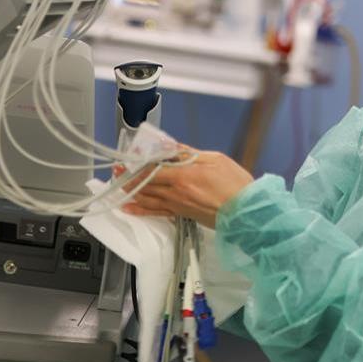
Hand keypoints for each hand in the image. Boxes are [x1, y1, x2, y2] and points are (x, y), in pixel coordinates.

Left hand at [118, 145, 253, 228]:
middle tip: (115, 171)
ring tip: (118, 185)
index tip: (125, 160)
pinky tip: (129, 208)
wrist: (247, 213)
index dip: (135, 166)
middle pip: (145, 184)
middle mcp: (176, 192)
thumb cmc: (235, 185)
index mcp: (184, 175)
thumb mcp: (215, 159)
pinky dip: (140, 210)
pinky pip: (156, 212)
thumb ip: (189, 153)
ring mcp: (177, 205)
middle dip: (128, 177)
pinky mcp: (181, 214)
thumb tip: (170, 147)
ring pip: (147, 198)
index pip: (151, 169)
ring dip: (130, 191)